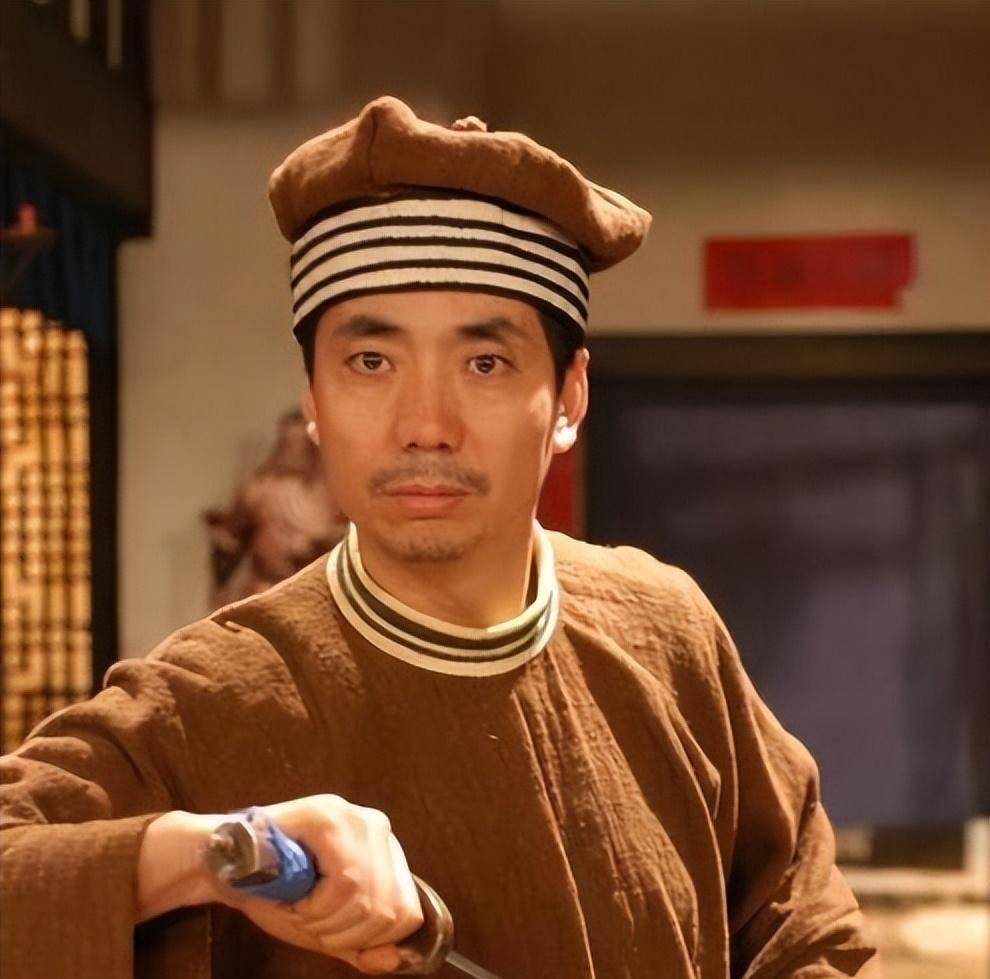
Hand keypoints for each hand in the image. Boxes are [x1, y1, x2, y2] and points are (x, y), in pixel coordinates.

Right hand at [207, 794, 423, 973]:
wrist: (224, 868)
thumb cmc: (276, 893)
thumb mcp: (327, 926)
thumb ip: (363, 944)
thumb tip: (396, 960)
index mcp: (383, 849)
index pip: (408, 911)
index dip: (369, 939)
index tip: (332, 933)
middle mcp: (377, 826)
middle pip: (390, 911)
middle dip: (344, 934)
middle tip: (309, 921)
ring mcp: (354, 817)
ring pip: (367, 900)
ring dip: (324, 922)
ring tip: (299, 906)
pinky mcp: (328, 817)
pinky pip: (345, 883)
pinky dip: (316, 907)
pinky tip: (294, 895)